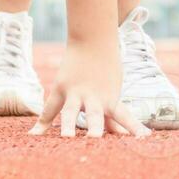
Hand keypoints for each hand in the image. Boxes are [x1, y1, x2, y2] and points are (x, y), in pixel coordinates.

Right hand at [29, 39, 150, 138]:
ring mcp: (76, 93)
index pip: (124, 116)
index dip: (134, 127)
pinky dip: (42, 123)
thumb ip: (110, 114)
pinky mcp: (61, 88)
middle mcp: (94, 98)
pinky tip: (34, 136)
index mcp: (111, 99)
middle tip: (94, 137)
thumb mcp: (112, 92)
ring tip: (67, 137)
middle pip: (95, 114)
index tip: (144, 138)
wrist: (94, 41)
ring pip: (71, 111)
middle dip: (95, 126)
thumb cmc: (107, 70)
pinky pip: (49, 109)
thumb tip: (121, 134)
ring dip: (69, 124)